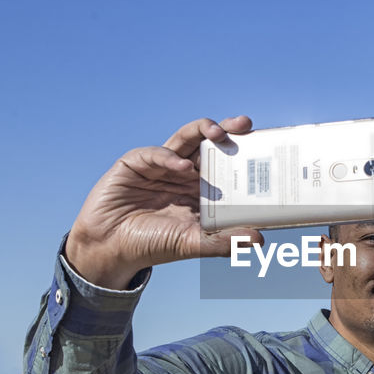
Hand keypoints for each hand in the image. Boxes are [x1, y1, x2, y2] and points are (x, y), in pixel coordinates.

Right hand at [64, 116, 264, 288]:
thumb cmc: (152, 244)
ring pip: (185, 138)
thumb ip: (223, 241)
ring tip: (218, 134)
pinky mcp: (135, 163)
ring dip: (202, 131)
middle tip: (246, 125)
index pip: (226, 162)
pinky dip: (169, 158)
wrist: (110, 248)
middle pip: (209, 143)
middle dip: (228, 130)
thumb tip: (259, 238)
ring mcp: (160, 164)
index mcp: (201, 187)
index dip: (243, 151)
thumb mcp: (192, 244)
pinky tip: (181, 167)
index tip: (264, 145)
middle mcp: (183, 171)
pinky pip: (155, 154)